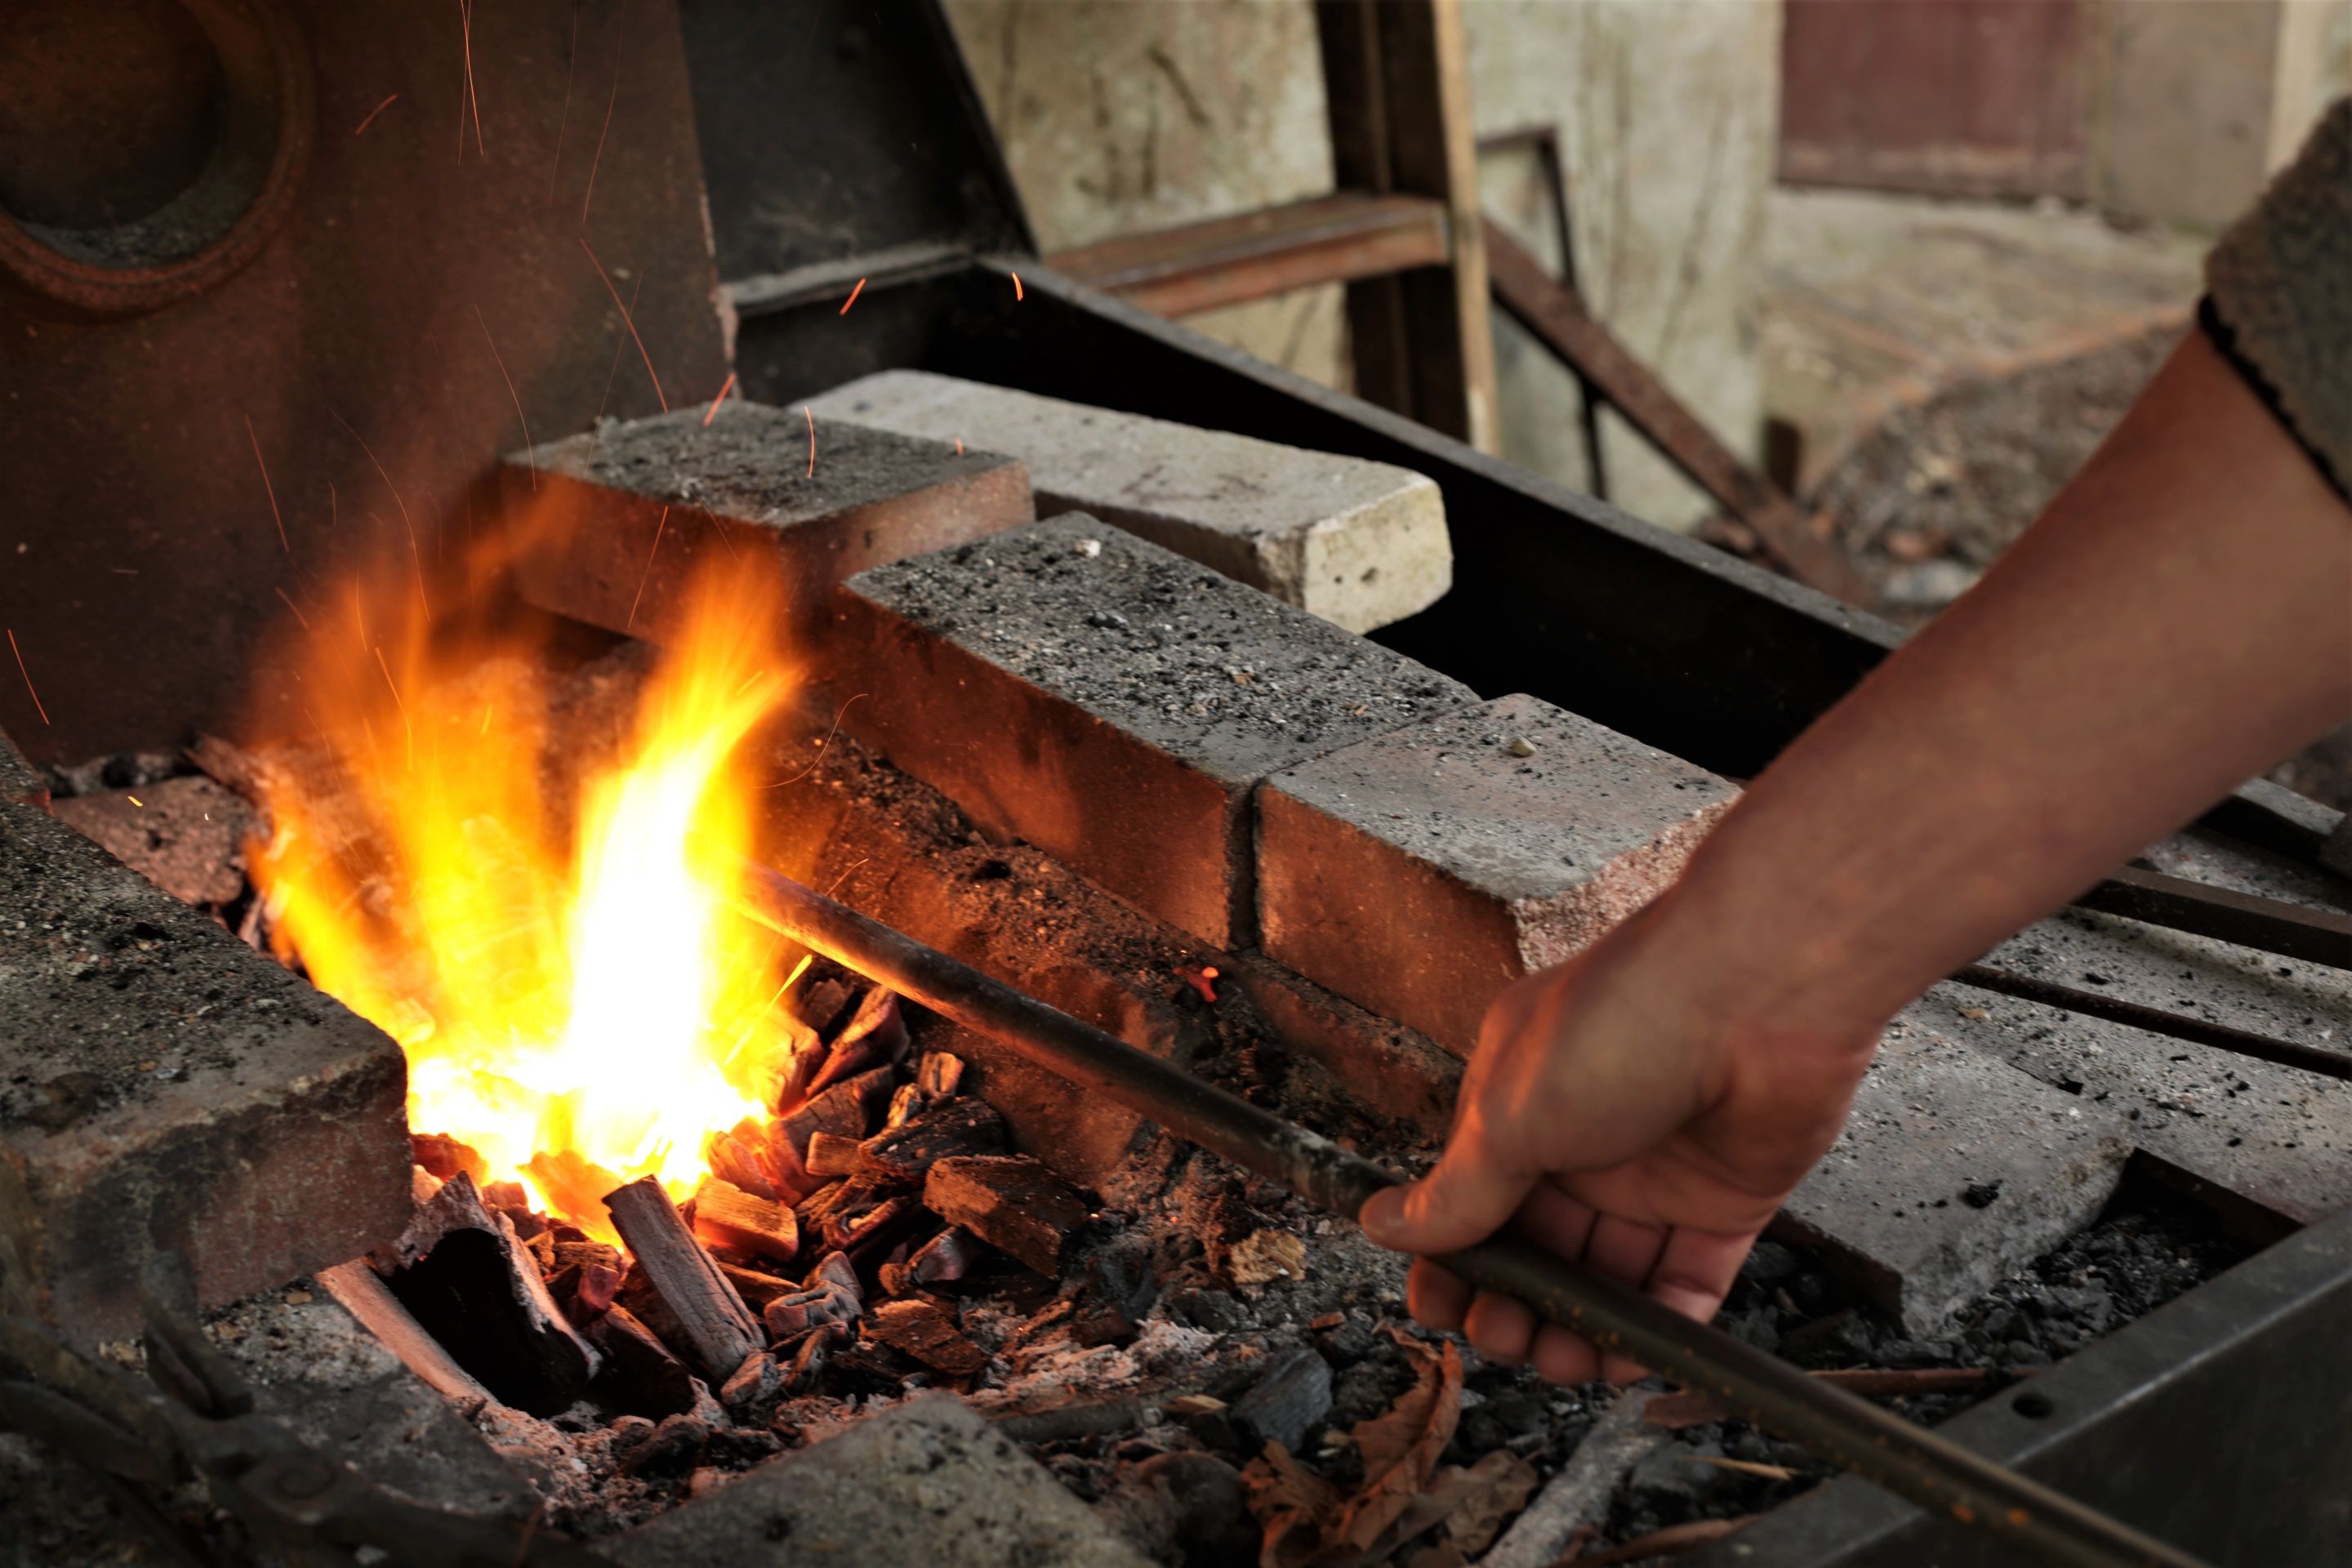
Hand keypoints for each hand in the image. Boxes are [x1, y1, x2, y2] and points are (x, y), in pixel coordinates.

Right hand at [1357, 896, 1880, 1383]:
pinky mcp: (1725, 1202)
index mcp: (1517, 1105)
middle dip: (1514, 1304)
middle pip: (1539, 1249)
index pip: (1472, 1203)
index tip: (1441, 1312)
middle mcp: (1582, 1140)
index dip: (1453, 1263)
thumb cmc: (1623, 1022)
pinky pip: (1686, 1282)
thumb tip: (1378, 1223)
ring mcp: (1654, 1174)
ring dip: (1581, 1328)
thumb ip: (1454, 1191)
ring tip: (1565, 1360)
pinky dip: (1661, 1325)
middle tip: (1504, 1337)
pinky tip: (1633, 1352)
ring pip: (1608, 1278)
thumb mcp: (1509, 1115)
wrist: (1761, 991)